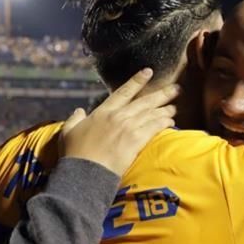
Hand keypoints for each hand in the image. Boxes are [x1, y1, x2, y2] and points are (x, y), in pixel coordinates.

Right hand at [59, 68, 177, 175]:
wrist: (84, 171)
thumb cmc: (75, 154)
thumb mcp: (68, 132)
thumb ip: (74, 119)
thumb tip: (78, 111)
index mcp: (102, 112)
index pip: (123, 92)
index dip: (137, 81)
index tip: (148, 72)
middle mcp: (118, 116)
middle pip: (144, 101)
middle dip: (161, 94)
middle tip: (176, 88)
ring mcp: (128, 127)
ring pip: (152, 114)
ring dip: (165, 110)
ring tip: (175, 107)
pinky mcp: (136, 140)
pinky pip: (154, 127)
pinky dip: (164, 123)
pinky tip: (171, 122)